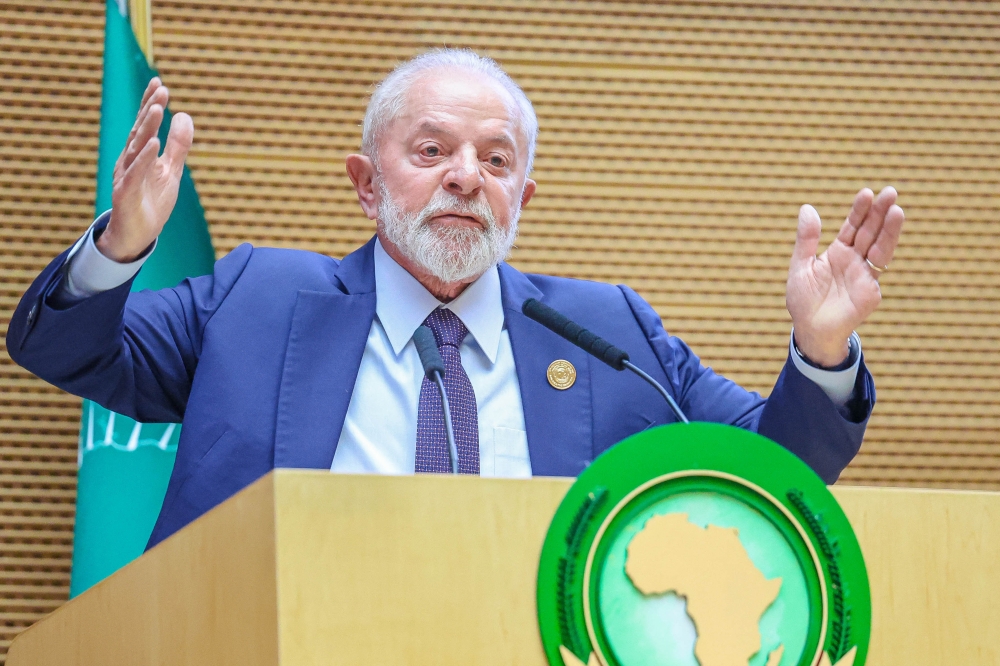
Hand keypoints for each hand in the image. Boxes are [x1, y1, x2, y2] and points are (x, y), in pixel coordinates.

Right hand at [97, 77, 193, 261]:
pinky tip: (153, 143)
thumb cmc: (152, 200)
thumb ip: (178, 145)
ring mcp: (127, 175)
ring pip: (136, 147)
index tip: (159, 83)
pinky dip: (144, 158)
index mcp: (140, 153)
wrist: (138, 234)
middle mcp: (130, 160)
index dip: (150, 103)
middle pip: (140, 130)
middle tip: (161, 89)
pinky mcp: (127, 193)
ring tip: (157, 108)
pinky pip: (136, 173)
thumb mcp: (171, 170)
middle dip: (149, 109)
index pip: (145, 124)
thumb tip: (184, 115)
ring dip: (146, 127)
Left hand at [786, 186, 904, 366]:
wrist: (810, 330)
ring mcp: (865, 274)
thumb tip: (807, 208)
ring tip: (897, 209)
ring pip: (880, 247)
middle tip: (890, 192)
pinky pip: (877, 270)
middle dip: (880, 213)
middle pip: (870, 232)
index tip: (867, 193)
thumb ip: (806, 239)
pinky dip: (883, 253)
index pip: (852, 226)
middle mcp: (855, 260)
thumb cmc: (803, 300)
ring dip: (889, 230)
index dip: (859, 211)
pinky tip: (887, 238)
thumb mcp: (800, 266)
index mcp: (838, 252)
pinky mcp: (871, 290)